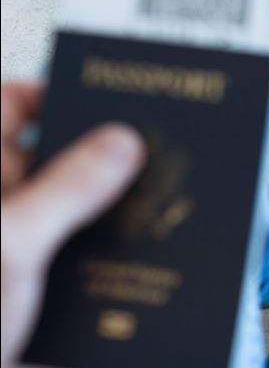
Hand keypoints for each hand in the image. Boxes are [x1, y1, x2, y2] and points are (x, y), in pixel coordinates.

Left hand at [1, 82, 145, 367]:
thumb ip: (69, 189)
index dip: (58, 95)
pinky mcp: (33, 273)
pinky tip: (135, 249)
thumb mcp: (15, 243)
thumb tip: (122, 144)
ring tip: (155, 201)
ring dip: (106, 205)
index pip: (13, 106)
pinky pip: (75, 243)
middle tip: (150, 152)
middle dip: (98, 154)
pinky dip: (102, 242)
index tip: (110, 100)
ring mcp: (14, 238)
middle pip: (52, 154)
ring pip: (70, 204)